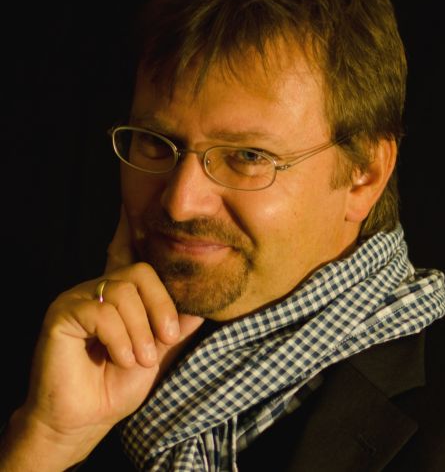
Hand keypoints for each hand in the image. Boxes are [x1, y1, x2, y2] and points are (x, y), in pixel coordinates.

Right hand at [1, 207, 202, 470]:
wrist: (85, 419)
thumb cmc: (118, 384)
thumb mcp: (156, 353)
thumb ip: (174, 327)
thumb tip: (201, 306)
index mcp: (120, 294)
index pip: (130, 254)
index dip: (131, 229)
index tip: (133, 206)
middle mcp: (98, 288)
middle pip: (141, 272)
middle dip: (161, 308)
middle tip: (165, 340)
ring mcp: (78, 297)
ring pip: (123, 292)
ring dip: (140, 331)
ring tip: (139, 359)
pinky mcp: (62, 313)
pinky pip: (102, 311)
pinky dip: (120, 338)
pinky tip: (119, 358)